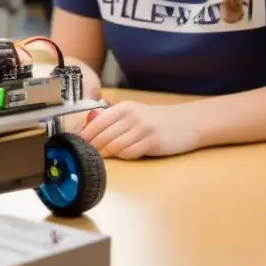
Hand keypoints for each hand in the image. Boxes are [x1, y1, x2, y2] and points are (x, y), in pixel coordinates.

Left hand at [79, 101, 200, 158]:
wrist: (188, 122)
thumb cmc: (158, 119)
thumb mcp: (135, 112)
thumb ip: (114, 119)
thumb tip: (88, 130)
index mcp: (124, 108)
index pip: (96, 122)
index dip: (85, 136)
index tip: (77, 144)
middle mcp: (132, 116)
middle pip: (102, 136)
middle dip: (93, 148)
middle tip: (87, 155)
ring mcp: (142, 129)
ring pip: (114, 146)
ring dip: (107, 154)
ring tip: (104, 157)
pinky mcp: (152, 142)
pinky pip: (129, 153)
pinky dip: (123, 157)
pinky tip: (124, 156)